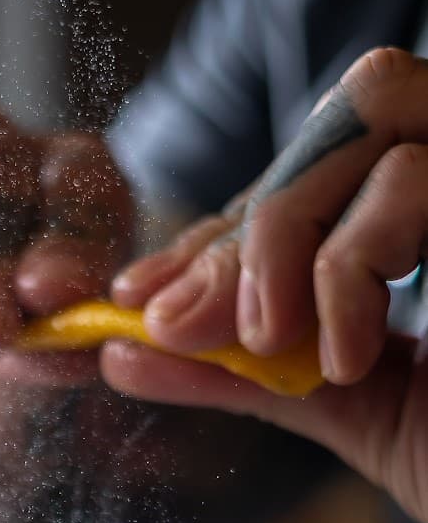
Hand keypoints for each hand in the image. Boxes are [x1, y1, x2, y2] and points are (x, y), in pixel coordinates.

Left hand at [103, 47, 427, 522]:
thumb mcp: (354, 411)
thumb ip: (247, 374)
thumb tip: (125, 353)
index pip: (311, 179)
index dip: (219, 229)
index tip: (138, 299)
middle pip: (333, 125)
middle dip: (239, 227)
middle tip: (173, 319)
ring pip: (373, 111)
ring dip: (290, 226)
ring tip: (270, 337)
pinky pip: (419, 167)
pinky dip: (353, 255)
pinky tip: (345, 346)